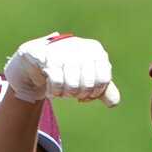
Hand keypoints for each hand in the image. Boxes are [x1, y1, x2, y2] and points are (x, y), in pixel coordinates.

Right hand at [4, 32, 120, 106]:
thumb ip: (105, 90)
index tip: (87, 93)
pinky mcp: (48, 57)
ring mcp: (65, 51)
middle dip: (79, 94)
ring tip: (62, 90)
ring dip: (66, 94)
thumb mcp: (89, 77)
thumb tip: (113, 103)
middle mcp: (83, 48)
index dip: (95, 93)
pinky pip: (57, 82)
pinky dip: (54, 91)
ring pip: (72, 86)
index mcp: (96, 51)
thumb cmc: (68, 68)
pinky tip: (52, 89)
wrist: (38, 57)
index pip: (104, 80)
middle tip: (72, 92)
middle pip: (88, 85)